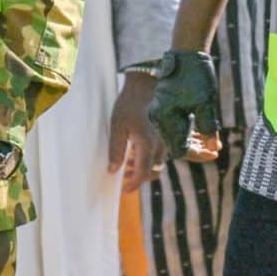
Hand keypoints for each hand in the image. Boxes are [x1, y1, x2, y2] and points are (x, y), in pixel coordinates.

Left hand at [110, 75, 166, 189]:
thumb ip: (116, 150)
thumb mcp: (117, 126)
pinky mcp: (163, 134)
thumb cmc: (128, 104)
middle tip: (124, 178)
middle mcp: (159, 144)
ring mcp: (163, 139)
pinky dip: (148, 158)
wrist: (144, 86)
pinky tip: (134, 153)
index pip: (143, 172)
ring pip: (157, 162)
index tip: (124, 189)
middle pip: (153, 170)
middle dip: (140, 178)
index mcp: (147, 143)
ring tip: (127, 166)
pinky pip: (159, 153)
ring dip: (144, 168)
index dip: (134, 184)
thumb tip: (113, 170)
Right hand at [148, 50, 221, 156]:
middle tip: (216, 150)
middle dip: (196, 149)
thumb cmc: (196, 75)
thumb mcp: (205, 103)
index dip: (198, 154)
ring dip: (193, 142)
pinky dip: (188, 131)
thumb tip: (214, 150)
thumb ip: (209, 129)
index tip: (215, 153)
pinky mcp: (163, 107)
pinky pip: (174, 126)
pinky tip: (203, 134)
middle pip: (175, 144)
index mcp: (164, 117)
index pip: (179, 148)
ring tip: (213, 143)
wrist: (186, 51)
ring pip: (175, 136)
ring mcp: (158, 112)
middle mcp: (157, 117)